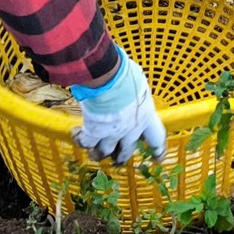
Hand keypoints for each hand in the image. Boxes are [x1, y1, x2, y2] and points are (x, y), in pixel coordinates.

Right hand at [69, 49, 165, 163]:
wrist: (108, 77)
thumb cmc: (125, 74)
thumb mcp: (138, 83)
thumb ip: (135, 94)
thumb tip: (131, 89)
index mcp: (146, 115)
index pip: (156, 137)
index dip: (157, 149)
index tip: (158, 159)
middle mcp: (131, 129)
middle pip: (127, 151)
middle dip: (121, 156)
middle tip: (116, 159)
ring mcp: (112, 133)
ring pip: (104, 152)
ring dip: (97, 152)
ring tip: (92, 151)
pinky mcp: (94, 132)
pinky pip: (86, 143)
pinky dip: (80, 139)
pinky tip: (76, 133)